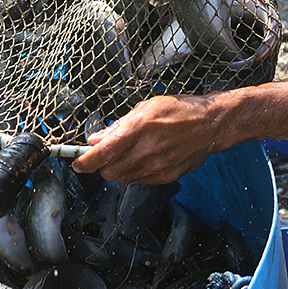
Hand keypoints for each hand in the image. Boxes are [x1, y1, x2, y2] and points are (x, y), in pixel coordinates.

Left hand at [71, 94, 221, 184]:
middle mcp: (147, 150)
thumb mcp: (146, 108)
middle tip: (108, 154)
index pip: (103, 153)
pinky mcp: (166, 176)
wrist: (210, 125)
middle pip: (109, 172)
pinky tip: (147, 158)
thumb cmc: (180, 111)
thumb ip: (118, 126)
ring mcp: (158, 166)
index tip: (77, 164)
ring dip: (121, 169)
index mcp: (140, 128)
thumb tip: (96, 139)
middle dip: (103, 166)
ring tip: (133, 153)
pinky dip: (137, 172)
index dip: (85, 162)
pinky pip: (140, 180)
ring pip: (123, 178)